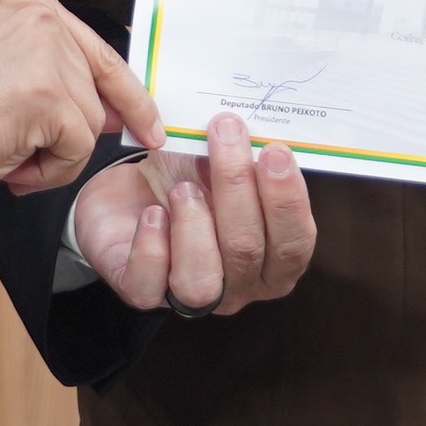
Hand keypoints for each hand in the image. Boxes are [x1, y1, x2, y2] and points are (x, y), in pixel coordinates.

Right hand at [0, 0, 165, 199]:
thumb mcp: (15, 79)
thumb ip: (65, 81)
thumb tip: (119, 113)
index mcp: (35, 5)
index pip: (102, 54)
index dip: (129, 96)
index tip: (149, 126)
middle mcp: (46, 18)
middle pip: (99, 92)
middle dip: (74, 135)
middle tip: (31, 158)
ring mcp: (49, 55)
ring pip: (90, 124)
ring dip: (55, 156)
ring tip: (8, 155)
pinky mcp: (49, 95)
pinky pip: (78, 148)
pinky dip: (50, 171)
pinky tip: (12, 166)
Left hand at [69, 108, 317, 313]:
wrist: (132, 193)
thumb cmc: (190, 178)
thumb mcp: (223, 165)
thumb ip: (248, 159)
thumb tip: (258, 130)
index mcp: (270, 261)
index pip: (293, 246)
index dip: (287, 201)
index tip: (274, 151)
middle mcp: (237, 286)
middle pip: (246, 251)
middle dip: (236, 186)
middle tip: (224, 132)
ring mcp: (189, 295)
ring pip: (201, 281)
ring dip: (194, 225)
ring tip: (183, 188)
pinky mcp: (143, 291)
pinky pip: (149, 284)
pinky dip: (152, 245)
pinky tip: (152, 213)